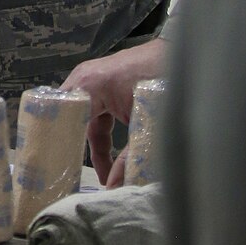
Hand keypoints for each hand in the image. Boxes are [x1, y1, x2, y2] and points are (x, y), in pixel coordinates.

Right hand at [61, 36, 165, 187]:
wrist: (184, 56)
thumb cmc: (162, 84)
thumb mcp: (146, 125)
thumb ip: (129, 157)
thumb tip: (113, 188)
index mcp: (89, 85)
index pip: (63, 118)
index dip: (62, 144)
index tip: (63, 170)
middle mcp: (84, 78)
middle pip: (69, 117)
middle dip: (72, 145)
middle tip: (73, 174)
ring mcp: (93, 78)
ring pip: (82, 116)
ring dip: (89, 142)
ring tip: (98, 172)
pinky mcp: (105, 83)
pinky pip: (93, 112)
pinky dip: (99, 133)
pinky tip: (107, 155)